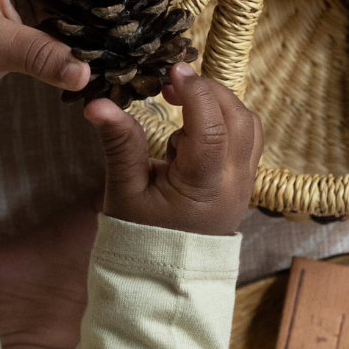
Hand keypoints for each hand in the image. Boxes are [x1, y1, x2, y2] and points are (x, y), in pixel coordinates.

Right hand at [84, 65, 262, 235]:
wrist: (166, 275)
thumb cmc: (141, 235)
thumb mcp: (124, 191)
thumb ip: (120, 144)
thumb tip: (98, 104)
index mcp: (204, 188)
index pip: (212, 129)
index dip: (196, 92)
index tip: (172, 73)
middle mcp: (234, 184)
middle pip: (240, 119)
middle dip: (210, 92)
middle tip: (175, 84)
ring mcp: (244, 184)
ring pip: (250, 126)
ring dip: (221, 104)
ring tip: (184, 105)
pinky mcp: (244, 182)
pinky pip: (248, 139)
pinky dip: (227, 120)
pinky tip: (195, 129)